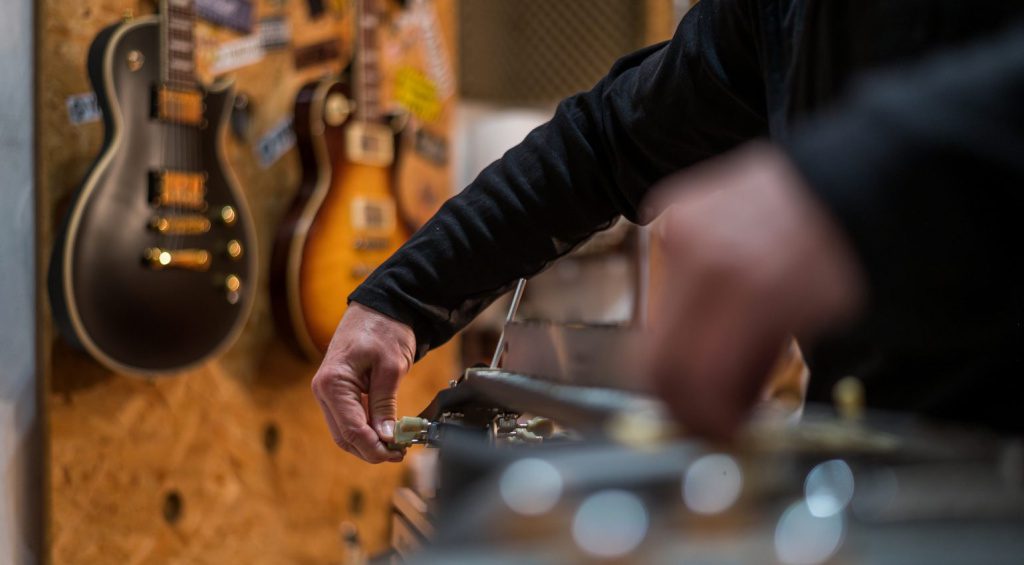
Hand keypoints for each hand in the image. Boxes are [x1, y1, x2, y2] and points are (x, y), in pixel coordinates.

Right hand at [311, 303, 415, 462]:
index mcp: (333, 383)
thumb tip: (386, 438)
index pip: (351, 430)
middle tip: (399, 453)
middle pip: (344, 436)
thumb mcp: (390, 368)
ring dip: (368, 443)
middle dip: (371, 450)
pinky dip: (365, 430)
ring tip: (395, 446)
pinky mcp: (338, 391)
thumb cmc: (384, 329)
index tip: (397, 453)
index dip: (374, 448)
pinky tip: (385, 433)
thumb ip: (385, 404)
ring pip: (344, 432)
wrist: (380, 305)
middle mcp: (324, 390)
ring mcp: (329, 392)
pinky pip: (348, 419)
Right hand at [641, 143, 863, 438]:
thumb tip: (717, 413)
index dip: (697, 416)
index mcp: (747, 288)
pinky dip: (686, 306)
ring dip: (684, 350)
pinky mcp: (669, 210)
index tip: (717, 430)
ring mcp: (677, 227)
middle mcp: (698, 254)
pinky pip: (662, 279)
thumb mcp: (815, 326)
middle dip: (682, 394)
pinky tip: (720, 307)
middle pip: (653, 357)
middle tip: (712, 409)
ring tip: (726, 355)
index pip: (683, 377)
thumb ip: (753, 371)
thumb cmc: (847, 256)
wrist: (848, 180)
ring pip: (654, 322)